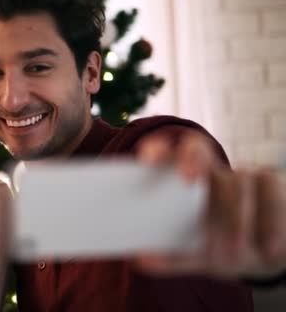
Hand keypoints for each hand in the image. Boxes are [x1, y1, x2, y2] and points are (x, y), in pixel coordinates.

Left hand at [134, 131, 285, 279]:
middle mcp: (209, 172)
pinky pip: (269, 191)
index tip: (148, 160)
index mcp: (180, 182)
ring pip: (237, 180)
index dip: (156, 150)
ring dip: (234, 220)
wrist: (266, 251)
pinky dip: (269, 224)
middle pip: (197, 149)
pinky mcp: (269, 183)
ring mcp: (240, 175)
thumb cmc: (220, 245)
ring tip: (230, 256)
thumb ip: (172, 255)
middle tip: (187, 179)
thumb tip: (142, 261)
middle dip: (192, 158)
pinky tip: (266, 250)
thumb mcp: (197, 252)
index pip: (164, 154)